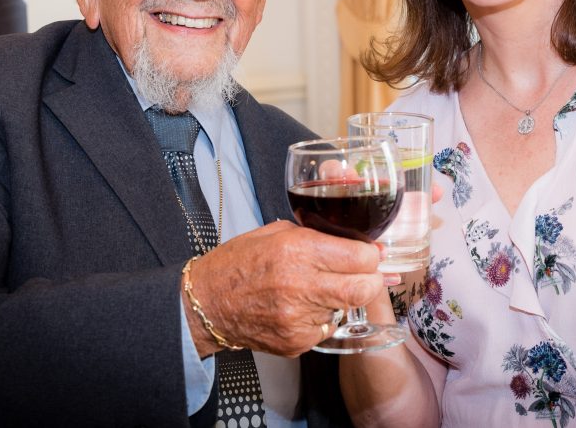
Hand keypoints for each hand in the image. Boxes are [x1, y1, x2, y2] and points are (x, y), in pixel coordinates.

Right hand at [183, 220, 381, 357]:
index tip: (369, 254)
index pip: (360, 257)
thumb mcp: (277, 233)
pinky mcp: (296, 342)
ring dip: (342, 299)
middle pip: (364, 288)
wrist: (205, 304)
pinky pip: (327, 328)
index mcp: (298, 250)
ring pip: (347, 309)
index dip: (370, 255)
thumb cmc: (237, 264)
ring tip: (319, 289)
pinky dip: (322, 318)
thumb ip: (316, 235)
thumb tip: (354, 242)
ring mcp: (299, 318)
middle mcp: (301, 285)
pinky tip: (301, 308)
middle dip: (370, 280)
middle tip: (363, 275)